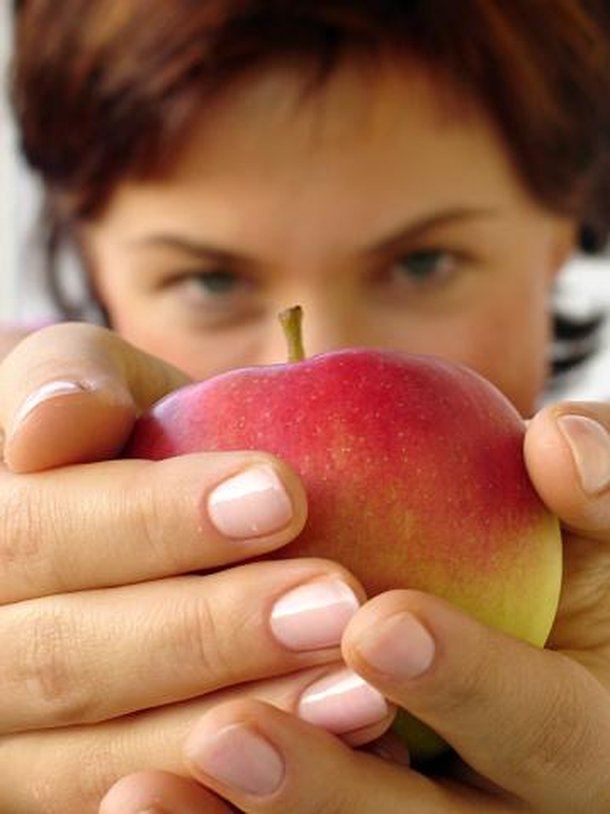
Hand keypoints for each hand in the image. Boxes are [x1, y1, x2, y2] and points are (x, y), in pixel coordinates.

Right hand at [0, 324, 392, 812]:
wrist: (119, 518)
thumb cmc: (119, 436)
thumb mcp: (95, 385)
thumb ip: (65, 378)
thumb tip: (50, 422)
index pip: (37, 534)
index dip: (154, 520)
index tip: (283, 493)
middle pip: (67, 662)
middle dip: (208, 633)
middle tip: (337, 602)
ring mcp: (15, 741)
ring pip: (103, 758)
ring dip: (238, 728)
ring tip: (361, 693)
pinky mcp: (66, 789)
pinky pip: (144, 809)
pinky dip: (233, 798)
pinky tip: (340, 754)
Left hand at [101, 400, 609, 812]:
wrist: (504, 612)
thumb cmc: (560, 559)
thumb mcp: (598, 528)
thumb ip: (598, 493)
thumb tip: (558, 440)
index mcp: (580, 730)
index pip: (542, 724)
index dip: (471, 682)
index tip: (378, 625)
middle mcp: (509, 803)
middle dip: (334, 788)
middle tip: (231, 734)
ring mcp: (428, 813)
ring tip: (145, 789)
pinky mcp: (362, 807)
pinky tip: (137, 797)